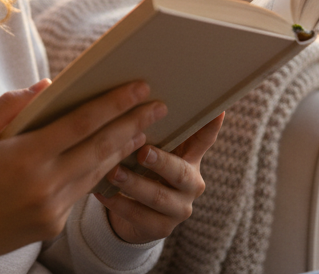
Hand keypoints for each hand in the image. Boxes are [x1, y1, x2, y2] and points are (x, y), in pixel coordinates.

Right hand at [0, 79, 166, 270]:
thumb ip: (11, 106)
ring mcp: (51, 210)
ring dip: (123, 148)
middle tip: (159, 104)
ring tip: (145, 127)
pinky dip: (99, 171)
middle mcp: (44, 186)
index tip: (138, 87)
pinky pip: (81, 191)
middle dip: (133, 124)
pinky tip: (111, 155)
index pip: (81, 123)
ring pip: (97, 172)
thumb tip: (47, 87)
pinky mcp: (52, 226)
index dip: (113, 104)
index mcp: (24, 158)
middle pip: (100, 148)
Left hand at [94, 112, 223, 243]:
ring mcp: (179, 209)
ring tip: (113, 171)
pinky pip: (138, 216)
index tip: (218, 109)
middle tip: (142, 151)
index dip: (211, 126)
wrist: (139, 213)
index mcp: (191, 158)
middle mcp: (191, 183)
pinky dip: (117, 203)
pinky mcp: (161, 229)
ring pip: (157, 197)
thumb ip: (158, 127)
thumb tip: (141, 89)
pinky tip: (100, 191)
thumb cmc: (146, 167)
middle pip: (180, 172)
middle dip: (161, 162)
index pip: (204, 140)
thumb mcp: (158, 147)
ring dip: (134, 183)